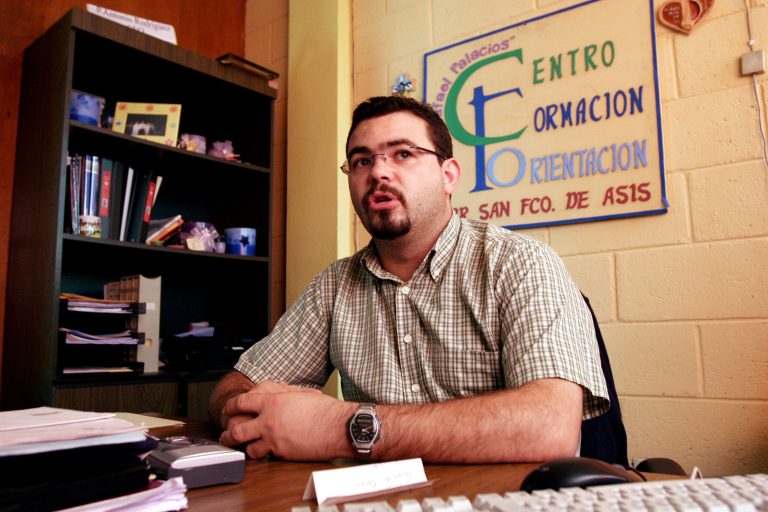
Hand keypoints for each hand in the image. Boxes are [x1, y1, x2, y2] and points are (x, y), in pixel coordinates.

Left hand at [218, 380, 352, 460]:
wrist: (337, 426)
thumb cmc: (324, 409)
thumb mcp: (300, 393)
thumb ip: (283, 394)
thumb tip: (274, 392)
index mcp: (273, 401)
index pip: (241, 403)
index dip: (231, 406)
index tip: (228, 409)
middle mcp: (269, 421)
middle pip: (237, 430)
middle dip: (228, 435)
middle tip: (226, 436)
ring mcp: (274, 439)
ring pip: (248, 448)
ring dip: (245, 448)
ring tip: (244, 448)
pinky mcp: (282, 453)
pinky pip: (265, 456)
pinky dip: (264, 455)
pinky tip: (265, 453)